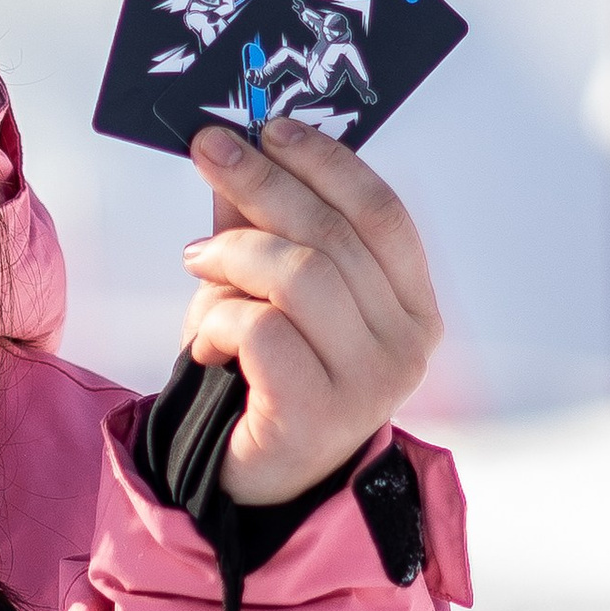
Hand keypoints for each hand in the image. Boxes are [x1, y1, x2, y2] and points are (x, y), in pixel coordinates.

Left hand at [179, 119, 441, 505]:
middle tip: (209, 150)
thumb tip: (242, 146)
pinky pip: (263, 330)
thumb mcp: (268, 291)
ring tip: (197, 266)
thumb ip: (267, 227)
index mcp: (411, 307)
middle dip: (262, 182)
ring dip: (233, 257)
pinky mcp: (317, 414)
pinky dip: (219, 321)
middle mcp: (405, 345)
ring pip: (299, 275)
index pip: (382, 213)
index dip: (328, 161)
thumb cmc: (264, 380)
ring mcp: (368, 384)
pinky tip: (207, 343)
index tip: (272, 127)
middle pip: (334, 234)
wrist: (249, 483)